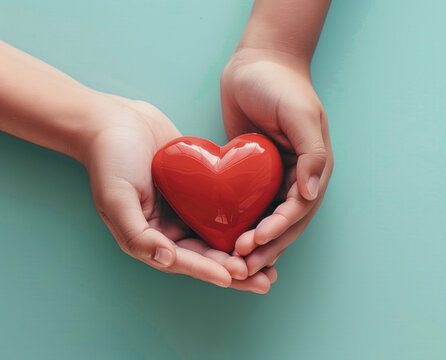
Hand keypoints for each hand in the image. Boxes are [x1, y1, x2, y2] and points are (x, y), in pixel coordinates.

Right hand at [82, 96, 276, 292]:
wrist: (113, 120)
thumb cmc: (109, 156)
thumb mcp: (115, 196)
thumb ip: (136, 233)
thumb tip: (166, 259)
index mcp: (147, 237)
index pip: (183, 260)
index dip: (210, 269)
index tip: (237, 274)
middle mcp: (168, 229)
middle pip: (207, 256)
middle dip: (236, 271)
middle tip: (266, 280)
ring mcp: (184, 210)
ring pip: (219, 238)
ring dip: (244, 252)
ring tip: (273, 265)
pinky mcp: (198, 191)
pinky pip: (223, 211)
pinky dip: (243, 222)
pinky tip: (266, 225)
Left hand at [221, 48, 332, 275]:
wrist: (256, 62)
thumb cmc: (280, 85)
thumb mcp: (300, 114)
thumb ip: (312, 153)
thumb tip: (312, 195)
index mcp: (315, 167)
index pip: (300, 209)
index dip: (279, 229)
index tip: (254, 241)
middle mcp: (297, 177)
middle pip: (286, 223)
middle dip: (267, 246)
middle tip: (241, 265)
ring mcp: (275, 177)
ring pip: (267, 220)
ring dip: (255, 243)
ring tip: (233, 263)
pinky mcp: (252, 174)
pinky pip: (249, 205)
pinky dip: (240, 225)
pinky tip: (224, 240)